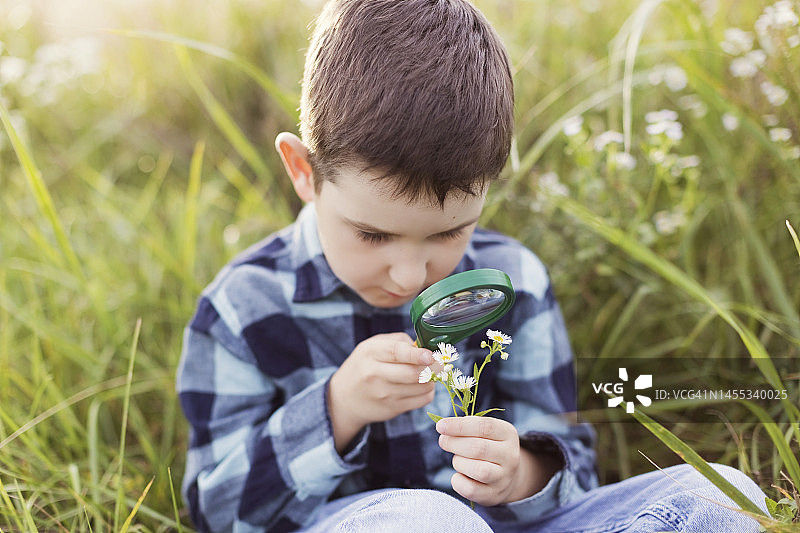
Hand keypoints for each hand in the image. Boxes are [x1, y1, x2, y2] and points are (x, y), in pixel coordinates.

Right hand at [329, 332, 434, 450]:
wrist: (344, 398)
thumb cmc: (365, 365)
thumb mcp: (373, 346)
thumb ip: (399, 342)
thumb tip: (426, 347)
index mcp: (371, 353)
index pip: (396, 353)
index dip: (417, 354)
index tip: (431, 356)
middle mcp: (375, 374)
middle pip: (413, 373)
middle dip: (434, 367)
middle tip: (441, 362)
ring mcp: (384, 394)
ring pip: (421, 387)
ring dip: (433, 379)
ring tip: (430, 373)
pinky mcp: (392, 409)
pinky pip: (421, 400)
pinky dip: (428, 392)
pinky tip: (423, 386)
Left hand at [436, 416, 526, 505]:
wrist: (504, 475)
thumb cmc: (487, 447)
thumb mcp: (483, 432)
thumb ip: (466, 427)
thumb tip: (444, 428)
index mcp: (508, 434)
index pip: (485, 427)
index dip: (460, 426)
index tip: (440, 426)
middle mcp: (510, 456)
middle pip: (479, 448)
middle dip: (454, 443)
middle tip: (443, 441)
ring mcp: (504, 477)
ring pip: (478, 470)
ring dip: (459, 462)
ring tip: (457, 459)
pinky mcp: (494, 495)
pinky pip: (471, 490)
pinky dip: (458, 481)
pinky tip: (458, 475)